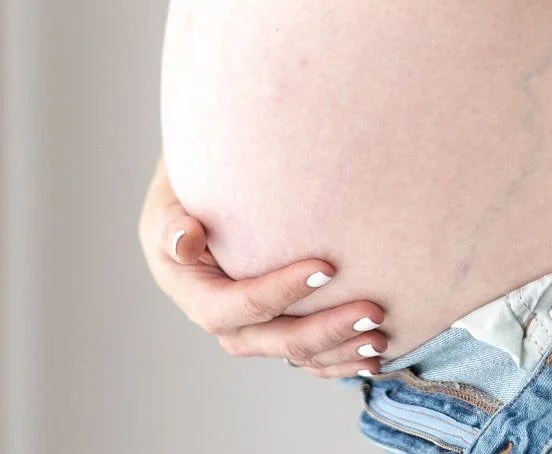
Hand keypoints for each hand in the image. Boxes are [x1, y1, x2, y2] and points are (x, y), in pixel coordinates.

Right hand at [137, 154, 389, 377]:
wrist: (203, 198)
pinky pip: (308, 355)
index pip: (239, 305)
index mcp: (196, 293)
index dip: (281, 292)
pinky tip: (376, 357)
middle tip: (372, 311)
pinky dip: (340, 359)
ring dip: (340, 351)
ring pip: (296, 353)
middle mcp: (225, 320)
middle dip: (325, 330)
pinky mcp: (276, 326)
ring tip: (380, 338)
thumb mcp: (170, 203)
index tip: (327, 267)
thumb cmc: (188, 192)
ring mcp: (252, 329)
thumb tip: (185, 241)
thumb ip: (174, 224)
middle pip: (275, 339)